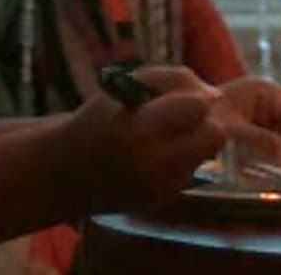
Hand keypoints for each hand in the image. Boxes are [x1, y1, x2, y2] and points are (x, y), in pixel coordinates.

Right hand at [53, 65, 223, 213]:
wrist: (66, 173)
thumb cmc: (98, 120)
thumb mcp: (124, 86)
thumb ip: (170, 80)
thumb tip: (213, 94)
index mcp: (138, 129)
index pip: (196, 108)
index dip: (199, 97)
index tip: (190, 95)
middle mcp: (152, 163)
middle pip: (214, 137)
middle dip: (207, 121)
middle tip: (188, 115)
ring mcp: (160, 186)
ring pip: (208, 154)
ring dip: (196, 139)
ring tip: (169, 134)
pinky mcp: (164, 199)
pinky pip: (193, 169)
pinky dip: (184, 158)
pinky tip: (159, 154)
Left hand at [210, 76, 280, 165]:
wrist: (183, 123)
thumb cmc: (207, 118)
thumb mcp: (235, 128)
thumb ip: (262, 141)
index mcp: (266, 92)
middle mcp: (267, 103)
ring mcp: (260, 118)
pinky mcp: (253, 133)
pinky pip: (269, 147)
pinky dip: (270, 159)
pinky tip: (266, 171)